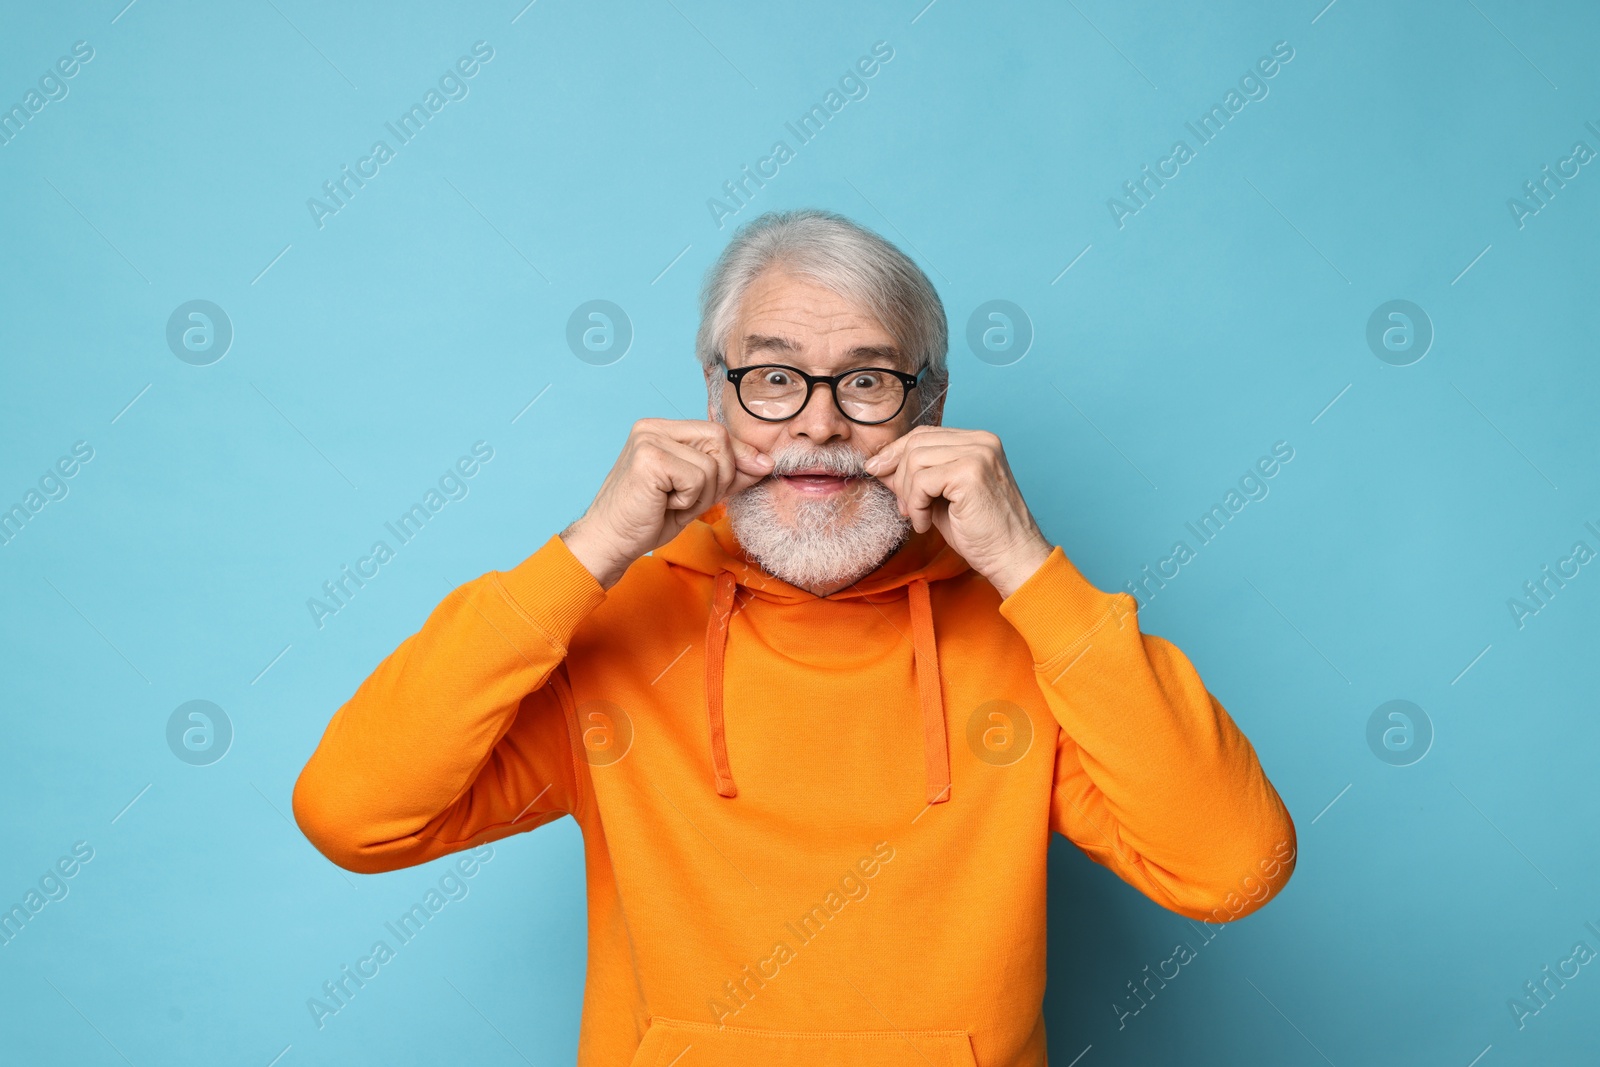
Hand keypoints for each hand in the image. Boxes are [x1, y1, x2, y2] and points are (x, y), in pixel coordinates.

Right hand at [561, 419, 772, 588]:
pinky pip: (697, 477)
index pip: (717, 431)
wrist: (610, 543)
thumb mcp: (697, 493)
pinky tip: (663, 505)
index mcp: (661, 429)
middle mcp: (652, 427)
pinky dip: (688, 500)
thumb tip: (766, 462)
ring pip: (712, 464)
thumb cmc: (648, 519)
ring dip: (700, 495)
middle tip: (688, 500)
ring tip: (671, 503)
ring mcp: (648, 440)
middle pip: (720, 440)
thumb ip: (728, 474)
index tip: (757, 471)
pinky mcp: (649, 458)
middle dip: (719, 478)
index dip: (740, 455)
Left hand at [863, 426, 1051, 598]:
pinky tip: (926, 523)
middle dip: (898, 476)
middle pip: (916, 443)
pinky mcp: (971, 473)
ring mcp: (978, 454)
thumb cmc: (980, 532)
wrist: (1012, 557)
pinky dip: (915, 505)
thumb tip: (879, 465)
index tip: (877, 471)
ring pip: (915, 459)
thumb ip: (914, 477)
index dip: (896, 453)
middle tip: (904, 508)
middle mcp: (981, 441)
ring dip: (908, 494)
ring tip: (919, 518)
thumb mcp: (940, 497)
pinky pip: (922, 480)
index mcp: (978, 441)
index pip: (924, 434)